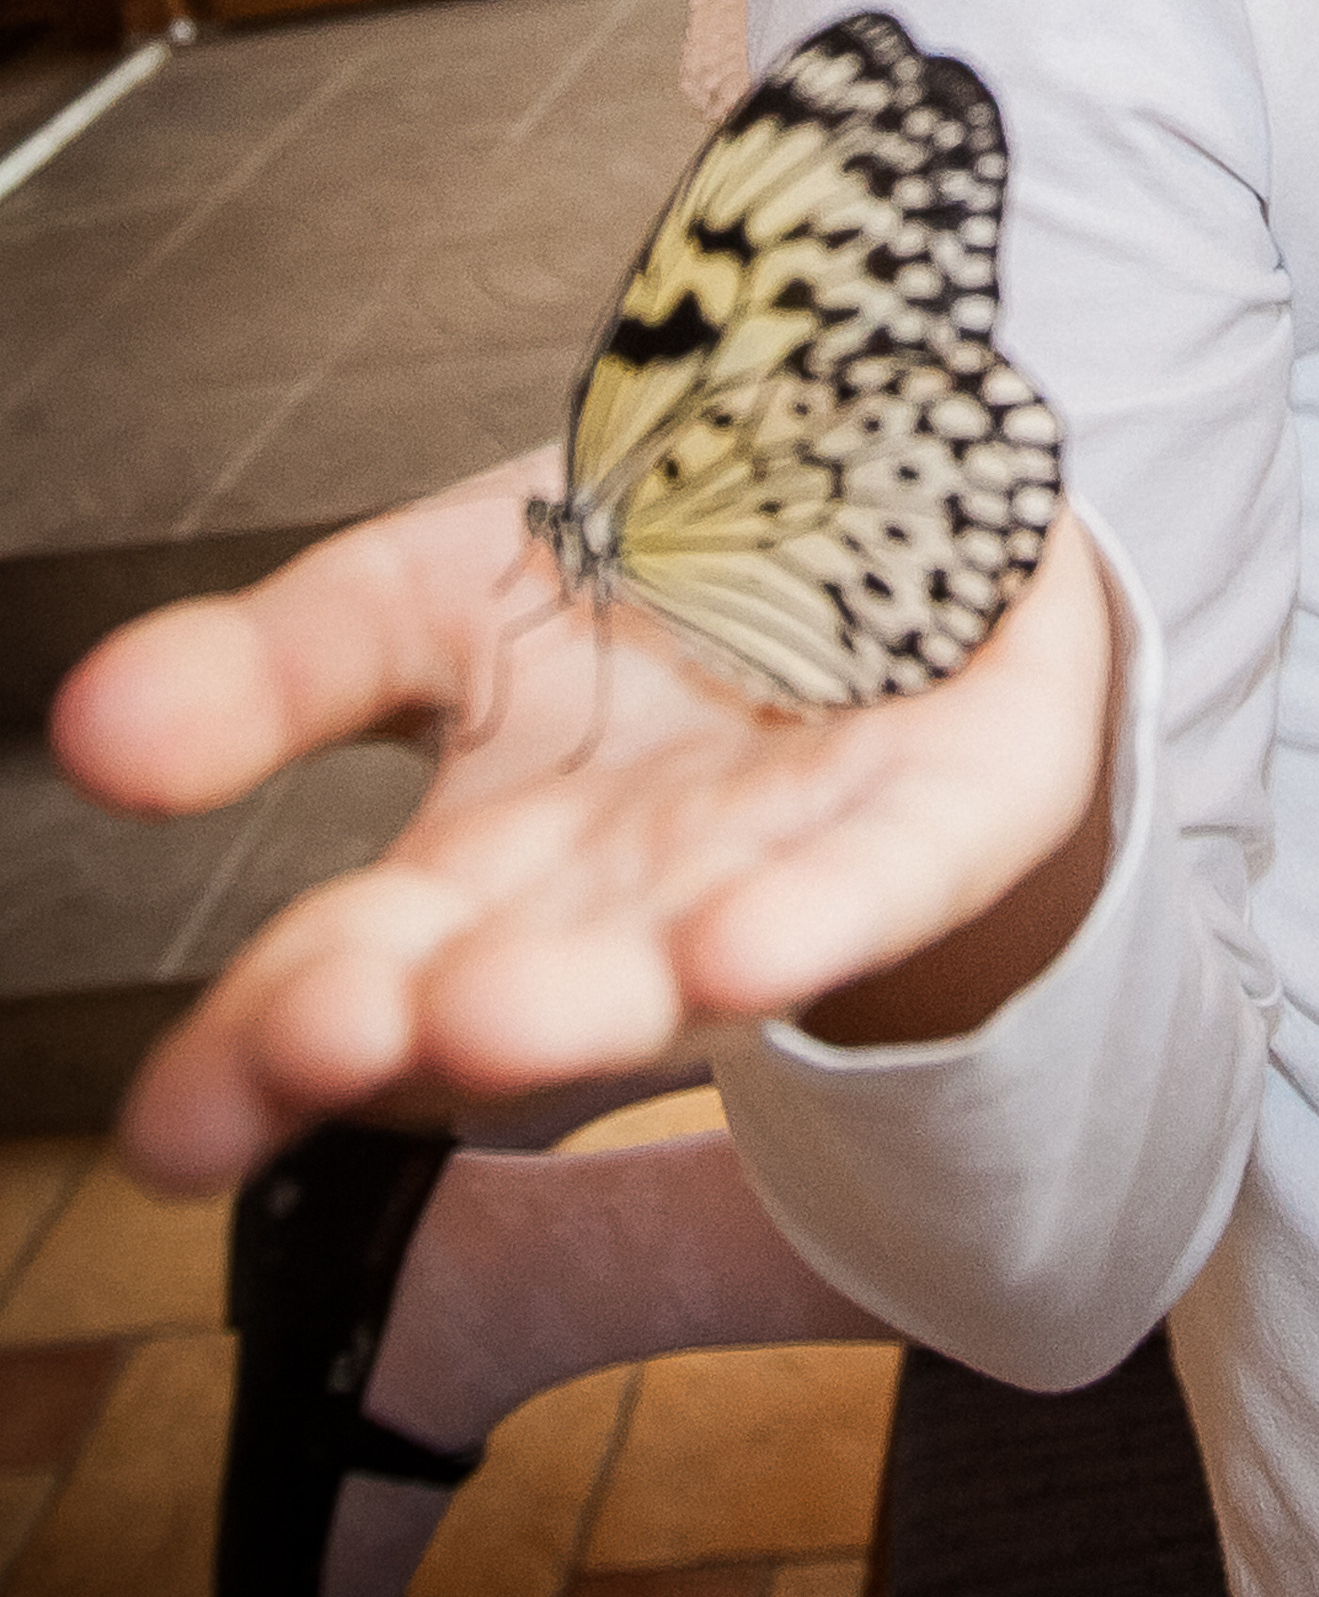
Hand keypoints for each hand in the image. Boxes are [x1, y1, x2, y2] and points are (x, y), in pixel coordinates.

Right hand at [49, 462, 1118, 1193]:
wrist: (894, 463)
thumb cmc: (672, 561)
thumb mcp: (440, 588)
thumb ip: (285, 669)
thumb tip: (92, 732)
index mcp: (494, 867)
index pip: (351, 979)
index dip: (265, 1054)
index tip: (177, 1133)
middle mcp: (630, 900)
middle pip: (503, 991)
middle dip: (418, 1026)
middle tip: (329, 1038)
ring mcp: (790, 862)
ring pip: (677, 956)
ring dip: (592, 999)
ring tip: (499, 1021)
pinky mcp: (948, 805)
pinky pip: (880, 879)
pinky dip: (814, 918)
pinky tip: (737, 955)